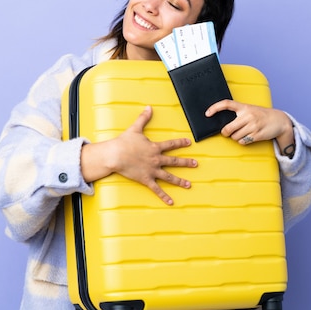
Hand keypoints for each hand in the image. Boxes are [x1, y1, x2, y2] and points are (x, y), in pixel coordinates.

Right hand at [82, 106, 196, 204]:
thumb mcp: (135, 128)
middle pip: (175, 161)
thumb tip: (149, 107)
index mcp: (155, 147)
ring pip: (169, 177)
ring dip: (180, 181)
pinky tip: (171, 202)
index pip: (171, 144)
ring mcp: (152, 171)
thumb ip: (143, 118)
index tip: (189, 142)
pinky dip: (164, 196)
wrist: (115, 155)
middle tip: (195, 164)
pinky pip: (157, 189)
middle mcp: (156, 159)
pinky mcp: (146, 179)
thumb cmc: (124, 142)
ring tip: (188, 185)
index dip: (181, 143)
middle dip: (186, 162)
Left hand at [205, 100, 293, 149]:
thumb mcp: (250, 109)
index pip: (226, 104)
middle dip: (225, 133)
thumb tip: (224, 123)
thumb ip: (239, 113)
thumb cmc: (262, 115)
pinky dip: (242, 141)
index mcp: (244, 106)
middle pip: (228, 128)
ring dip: (236, 137)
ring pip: (234, 136)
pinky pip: (242, 141)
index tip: (207, 113)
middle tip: (226, 133)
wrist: (279, 120)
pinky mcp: (256, 135)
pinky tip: (248, 137)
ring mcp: (252, 125)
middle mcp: (248, 115)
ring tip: (243, 133)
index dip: (215, 108)